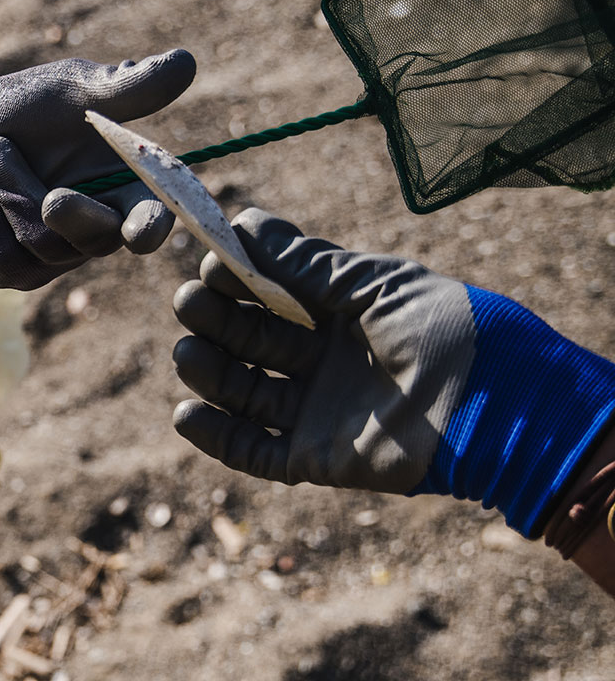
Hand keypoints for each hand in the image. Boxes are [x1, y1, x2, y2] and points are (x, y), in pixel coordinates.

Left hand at [0, 51, 195, 289]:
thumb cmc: (27, 107)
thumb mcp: (75, 88)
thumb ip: (126, 86)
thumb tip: (185, 63)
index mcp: (126, 189)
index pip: (152, 219)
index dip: (151, 228)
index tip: (143, 233)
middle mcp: (97, 230)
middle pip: (97, 241)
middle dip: (70, 214)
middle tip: (51, 195)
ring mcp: (54, 257)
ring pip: (41, 243)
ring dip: (10, 189)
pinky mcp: (11, 270)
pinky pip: (1, 257)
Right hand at [172, 207, 614, 535]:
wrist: (492, 406)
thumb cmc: (447, 333)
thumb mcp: (376, 284)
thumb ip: (307, 261)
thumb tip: (241, 222)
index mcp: (343, 315)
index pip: (272, 295)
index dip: (238, 280)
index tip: (211, 264)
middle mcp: (325, 362)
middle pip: (250, 339)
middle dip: (215, 320)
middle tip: (189, 303)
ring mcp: (317, 411)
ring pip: (242, 391)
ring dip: (207, 372)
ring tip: (188, 354)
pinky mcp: (313, 458)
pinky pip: (252, 450)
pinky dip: (216, 436)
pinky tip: (187, 414)